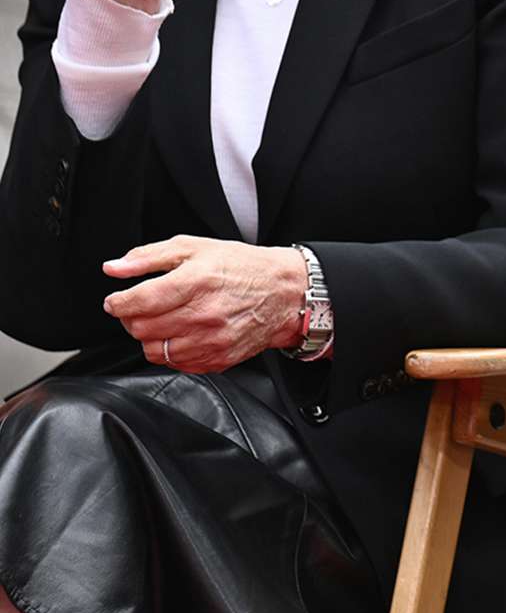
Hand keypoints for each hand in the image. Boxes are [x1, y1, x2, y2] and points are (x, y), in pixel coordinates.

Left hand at [102, 236, 307, 372]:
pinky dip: (170, 350)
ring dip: (149, 336)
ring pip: (153, 350)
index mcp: (197, 281)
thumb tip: (113, 268)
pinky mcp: (218, 359)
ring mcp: (212, 340)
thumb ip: (149, 257)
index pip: (139, 301)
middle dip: (131, 318)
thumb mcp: (196, 248)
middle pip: (141, 328)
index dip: (118, 302)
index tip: (116, 300)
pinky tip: (181, 333)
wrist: (285, 293)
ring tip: (162, 321)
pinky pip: (175, 364)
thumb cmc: (242, 267)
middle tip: (141, 308)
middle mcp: (205, 314)